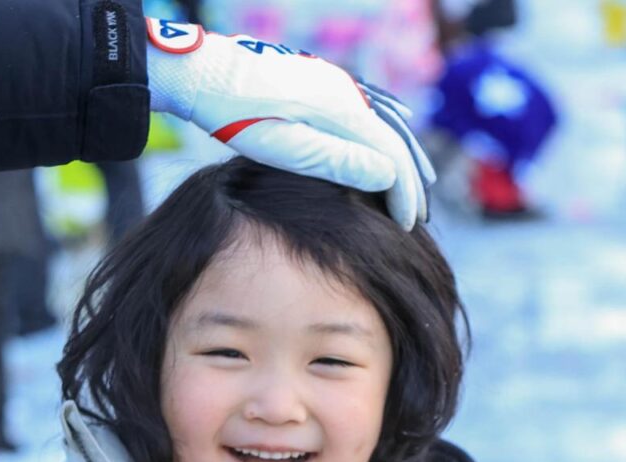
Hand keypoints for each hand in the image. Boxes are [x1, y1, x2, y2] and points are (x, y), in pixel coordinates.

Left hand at [144, 18, 434, 228]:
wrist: (205, 72)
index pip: (390, 155)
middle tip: (419, 218)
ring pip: (385, 124)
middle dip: (411, 180)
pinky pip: (368, 112)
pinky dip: (384, 137)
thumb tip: (388, 175)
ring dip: (401, 158)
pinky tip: (386, 150)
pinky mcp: (323, 83)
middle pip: (394, 139)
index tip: (409, 225)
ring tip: (412, 189)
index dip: (404, 192)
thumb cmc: (237, 115)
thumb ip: (337, 161)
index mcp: (342, 110)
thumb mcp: (285, 147)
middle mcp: (347, 92)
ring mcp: (337, 84)